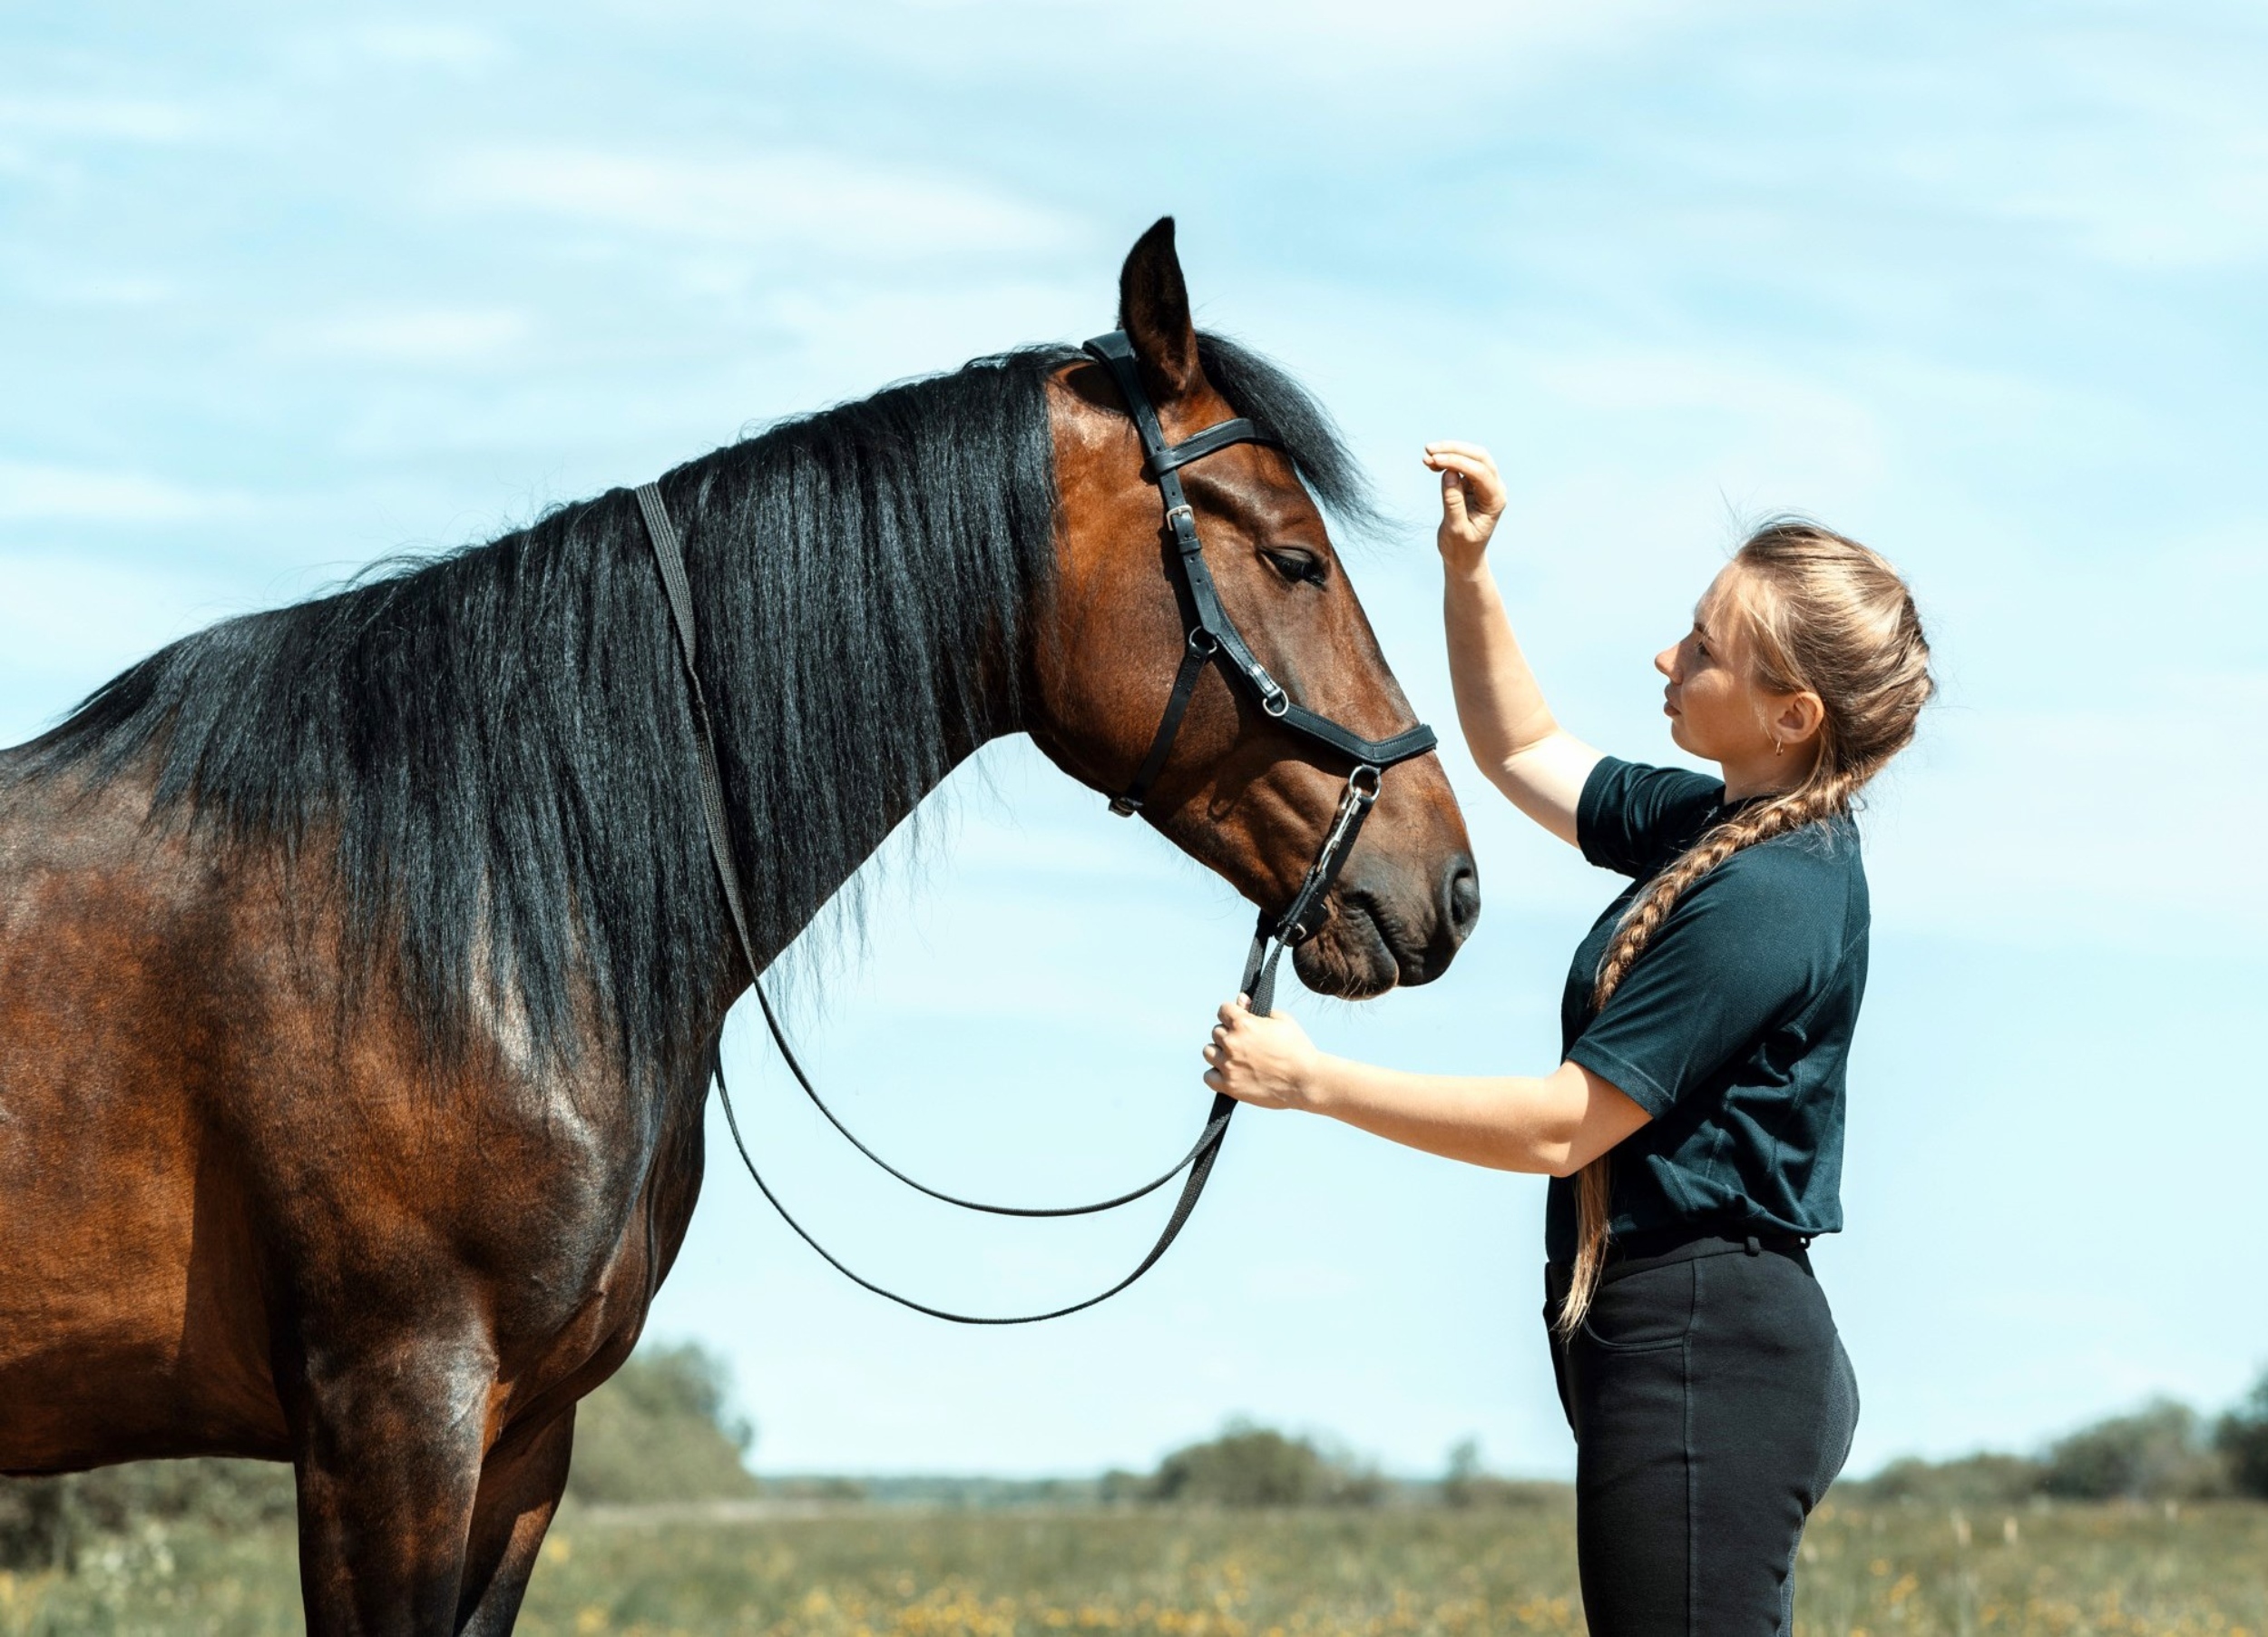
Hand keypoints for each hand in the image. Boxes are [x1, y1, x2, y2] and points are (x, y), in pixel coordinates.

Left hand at [1202, 995, 1323, 1110]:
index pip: (1223, 1010)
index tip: (1239, 1021)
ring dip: (1219, 1052)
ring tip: (1236, 1058)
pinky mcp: (1229, 1086)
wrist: (1306, 1081)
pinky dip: (1216, 1074)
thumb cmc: (1298, 1048)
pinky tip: (1230, 1073)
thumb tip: (1240, 999)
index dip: (1232, 1014)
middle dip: (1229, 1034)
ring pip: (1208, 1052)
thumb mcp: (1282, 1020)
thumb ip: (1256, 1008)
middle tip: (1246, 1044)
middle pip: (1216, 1031)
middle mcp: (1232, 1043)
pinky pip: (1208, 1076)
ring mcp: (1229, 1065)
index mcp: (1244, 1024)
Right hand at [1423, 441, 1505, 577]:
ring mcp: (1485, 484)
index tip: (1435, 460)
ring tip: (1426, 455)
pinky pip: (1462, 465)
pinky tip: (1431, 463)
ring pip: (1471, 456)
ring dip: (1449, 452)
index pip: (1480, 472)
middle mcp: (1495, 488)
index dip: (1458, 462)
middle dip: (1454, 450)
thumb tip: (1449, 473)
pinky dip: (1447, 460)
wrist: (1463, 558)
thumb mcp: (1455, 529)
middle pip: (1479, 457)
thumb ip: (1453, 502)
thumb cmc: (1461, 548)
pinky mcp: (1473, 484)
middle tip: (1429, 449)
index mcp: (1495, 500)